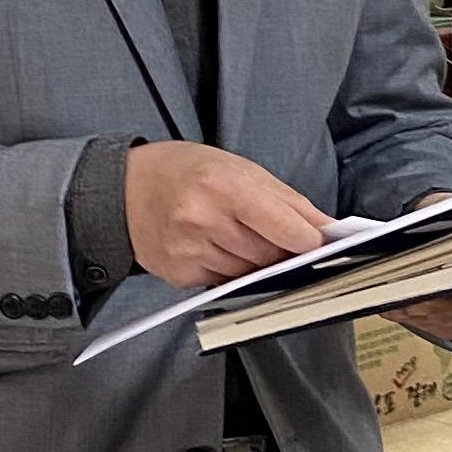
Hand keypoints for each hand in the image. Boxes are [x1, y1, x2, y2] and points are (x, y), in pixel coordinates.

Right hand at [125, 143, 327, 287]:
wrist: (124, 189)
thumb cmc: (188, 172)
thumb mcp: (239, 168)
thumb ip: (287, 201)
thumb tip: (327, 229)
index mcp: (225, 186)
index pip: (286, 229)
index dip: (308, 241)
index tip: (319, 244)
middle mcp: (204, 220)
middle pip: (269, 256)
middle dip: (281, 252)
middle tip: (277, 239)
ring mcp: (189, 251)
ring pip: (248, 274)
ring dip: (254, 263)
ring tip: (237, 237)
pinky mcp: (178, 275)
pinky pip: (223, 283)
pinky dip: (229, 271)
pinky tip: (215, 249)